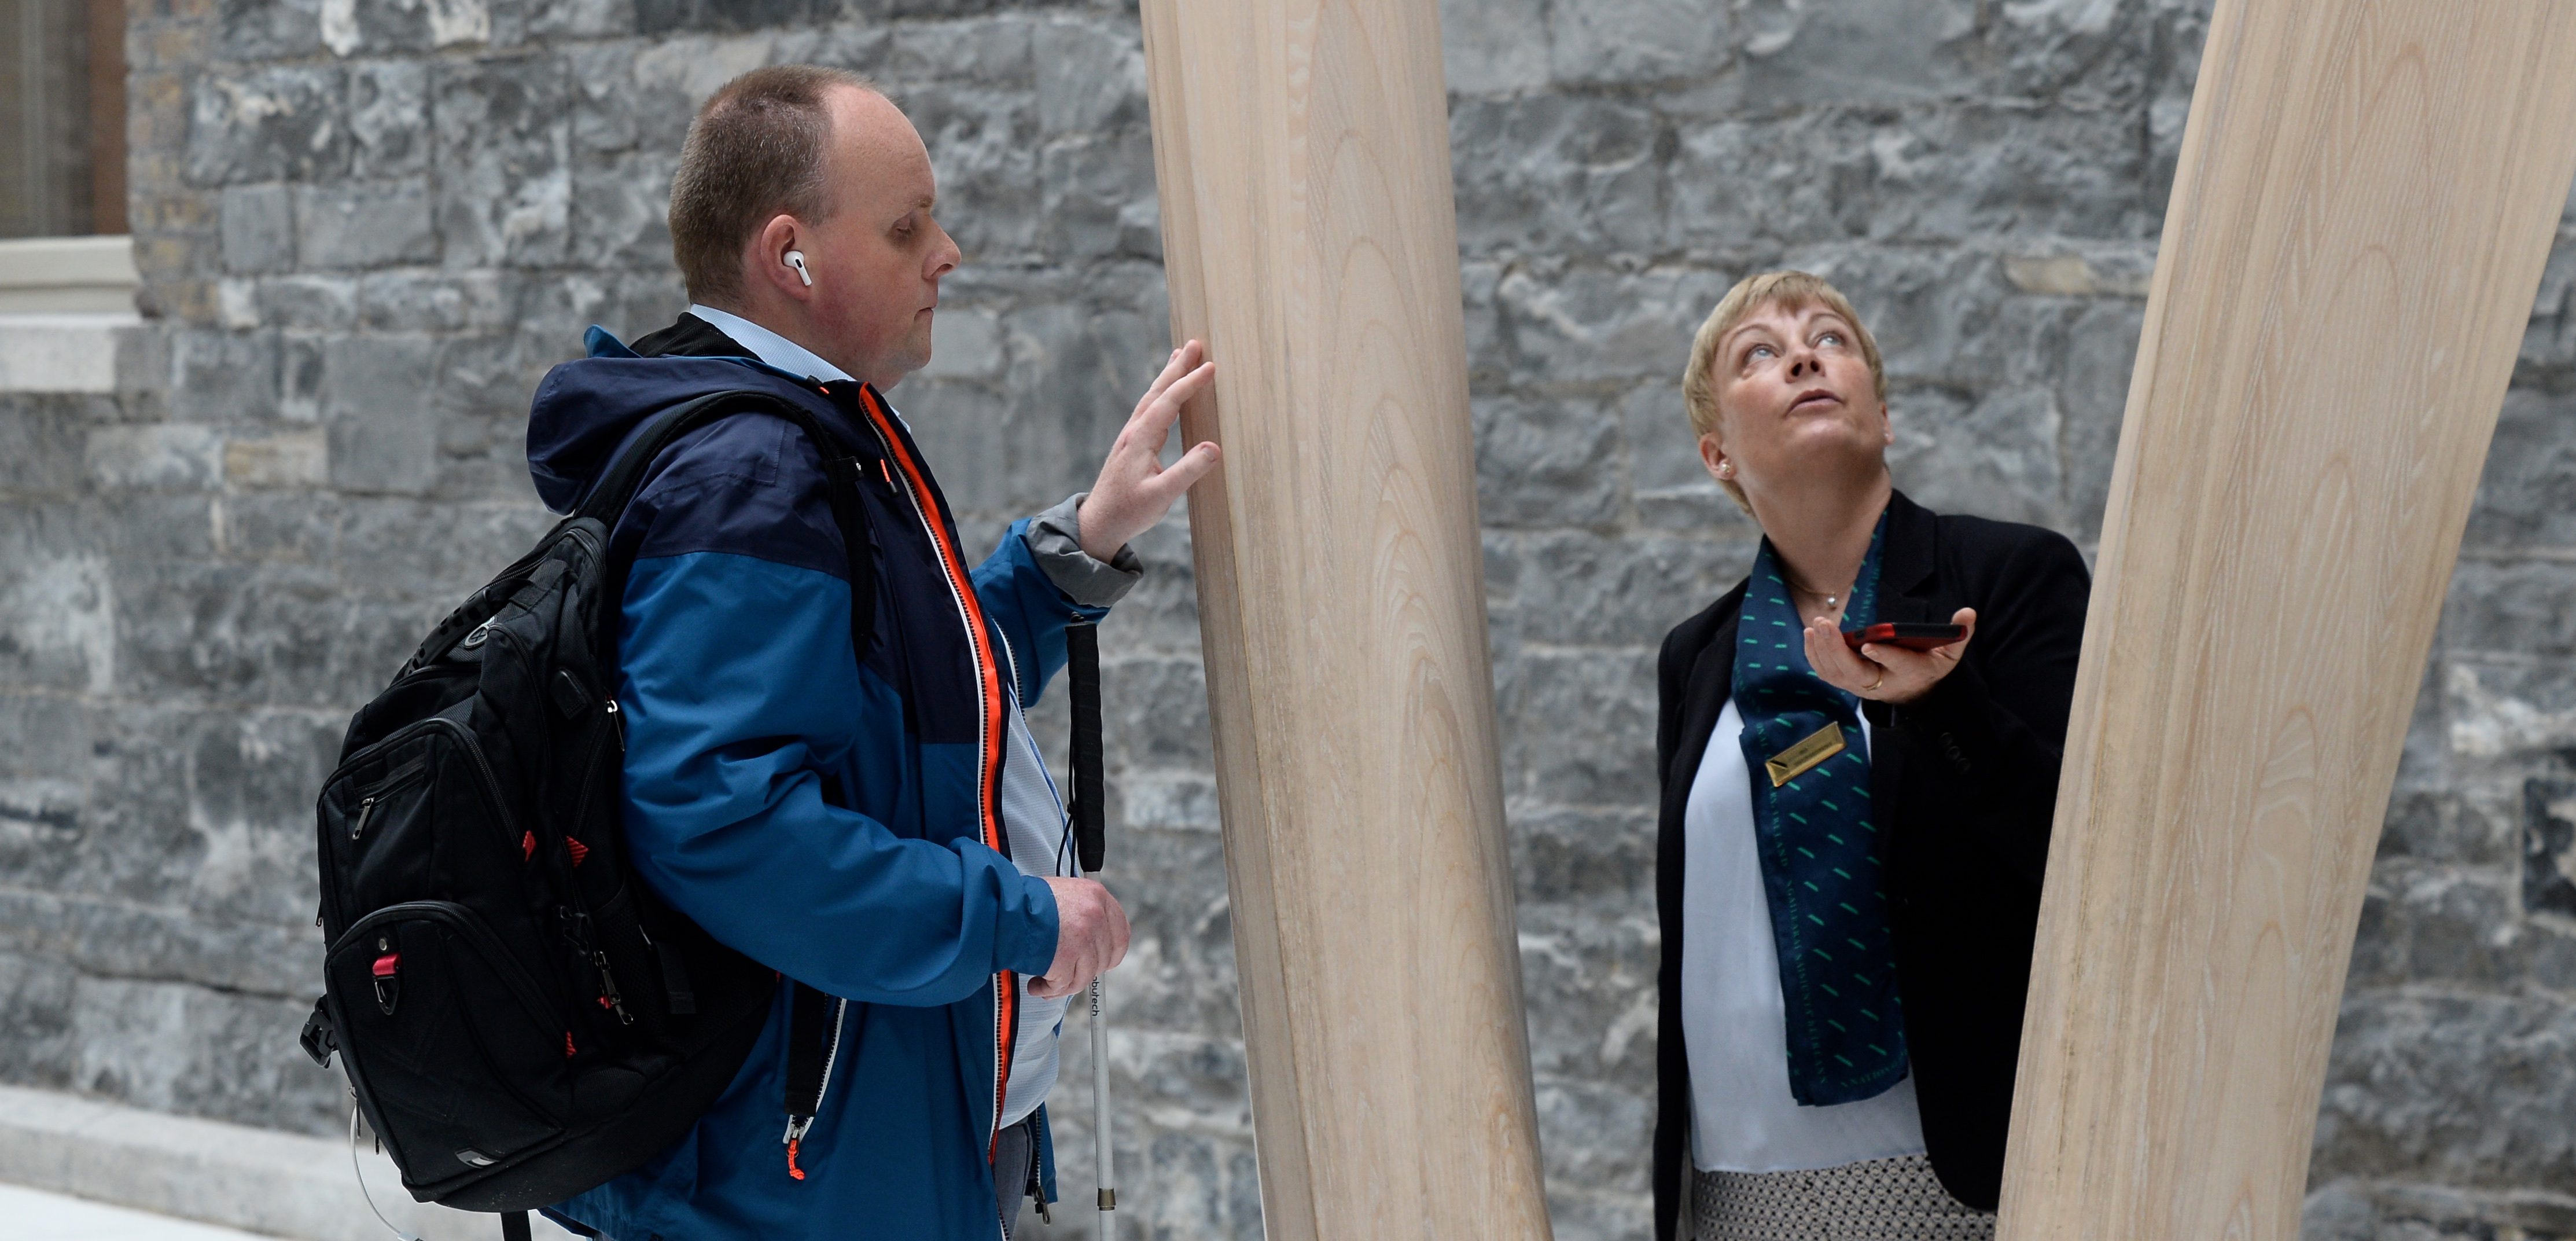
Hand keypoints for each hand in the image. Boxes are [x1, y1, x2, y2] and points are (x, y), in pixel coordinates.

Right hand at [1030, 875, 1129, 998]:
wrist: (1002, 908)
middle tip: (1067, 974)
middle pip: (1103, 959)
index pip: (1121, 933)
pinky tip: (1037, 986)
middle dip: (1084, 971)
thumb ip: (1082, 913)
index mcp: (1096, 896)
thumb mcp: (1063, 894)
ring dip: (1065, 984)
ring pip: (1085, 975)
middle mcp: (1094, 915)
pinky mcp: (1066, 958)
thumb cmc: (1026, 901)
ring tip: (1045, 982)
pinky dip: (1050, 990)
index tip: (1102, 962)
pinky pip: (1065, 985)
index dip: (1112, 953)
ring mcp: (1083, 938)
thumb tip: (1093, 941)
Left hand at [1075, 340, 1222, 561]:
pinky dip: (1161, 394)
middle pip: (1157, 391)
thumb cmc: (1129, 512)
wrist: (1098, 524)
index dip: (1190, 383)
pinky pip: (1149, 410)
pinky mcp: (1131, 446)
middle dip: (1177, 367)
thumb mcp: (1162, 496)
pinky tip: (1166, 394)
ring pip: (1151, 398)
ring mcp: (1130, 437)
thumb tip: (1214, 447)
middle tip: (1195, 344)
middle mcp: (1133, 432)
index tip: (1211, 366)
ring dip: (1167, 376)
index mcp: (1140, 440)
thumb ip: (1188, 472)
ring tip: (1181, 357)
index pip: (1169, 403)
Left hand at [1803, 607, 1977, 704]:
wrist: (1914, 693)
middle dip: (1837, 650)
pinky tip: (1809, 635)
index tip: (1869, 643)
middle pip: (1856, 672)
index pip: (1897, 665)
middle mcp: (1883, 683)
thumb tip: (1968, 613)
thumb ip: (1959, 635)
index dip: (1884, 655)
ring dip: (1822, 650)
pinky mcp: (1848, 683)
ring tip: (1813, 626)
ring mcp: (1862, 686)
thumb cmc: (1930, 666)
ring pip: (1837, 674)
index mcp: (1910, 672)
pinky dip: (1815, 656)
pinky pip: (1827, 674)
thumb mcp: (1949, 654)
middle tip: (1824, 625)